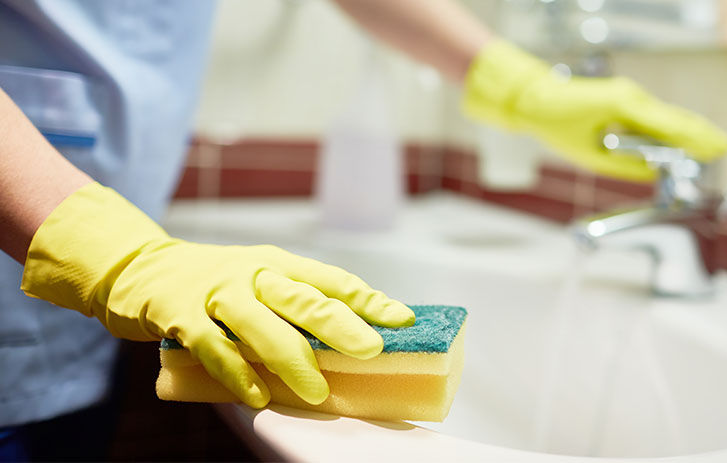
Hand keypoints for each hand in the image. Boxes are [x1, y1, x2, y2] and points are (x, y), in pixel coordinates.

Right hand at [21, 183, 414, 407]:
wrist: (139, 268)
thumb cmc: (216, 283)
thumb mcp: (259, 279)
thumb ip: (295, 305)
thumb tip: (351, 339)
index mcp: (279, 263)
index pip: (332, 280)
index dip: (368, 300)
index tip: (401, 320)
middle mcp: (253, 272)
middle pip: (303, 299)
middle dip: (340, 325)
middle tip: (371, 349)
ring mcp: (217, 292)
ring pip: (262, 325)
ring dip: (293, 359)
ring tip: (319, 391)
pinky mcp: (180, 314)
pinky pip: (214, 347)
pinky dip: (237, 373)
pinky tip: (257, 396)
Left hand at [462, 40, 726, 181]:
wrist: (535, 100)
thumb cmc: (557, 124)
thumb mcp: (592, 156)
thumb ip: (626, 167)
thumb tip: (654, 174)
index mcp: (625, 106)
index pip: (671, 126)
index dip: (698, 140)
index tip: (718, 149)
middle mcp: (632, 97)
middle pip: (676, 118)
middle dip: (701, 135)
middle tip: (725, 148)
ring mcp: (629, 96)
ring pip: (667, 117)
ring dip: (688, 134)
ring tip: (710, 149)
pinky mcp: (624, 100)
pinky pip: (653, 117)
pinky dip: (670, 130)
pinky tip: (682, 141)